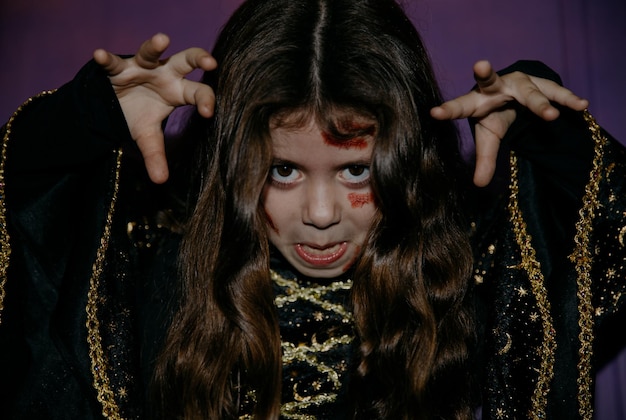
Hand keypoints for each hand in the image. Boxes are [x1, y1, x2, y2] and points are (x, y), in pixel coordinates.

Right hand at [93, 33, 216, 182]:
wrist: (112, 107)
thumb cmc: (138, 116)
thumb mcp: (148, 138)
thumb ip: (156, 157)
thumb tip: (161, 181)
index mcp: (179, 92)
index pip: (198, 92)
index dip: (206, 100)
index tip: (208, 112)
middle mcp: (165, 74)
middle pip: (186, 61)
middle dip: (199, 58)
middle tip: (210, 62)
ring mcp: (142, 67)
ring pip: (151, 52)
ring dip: (155, 46)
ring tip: (162, 39)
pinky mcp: (119, 68)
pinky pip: (113, 63)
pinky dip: (106, 60)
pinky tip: (99, 55)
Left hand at [430, 60, 587, 186]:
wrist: (517, 92)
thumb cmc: (495, 116)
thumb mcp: (489, 137)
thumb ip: (484, 159)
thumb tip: (478, 185)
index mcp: (477, 100)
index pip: (459, 106)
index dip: (448, 110)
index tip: (434, 112)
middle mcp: (496, 85)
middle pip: (490, 81)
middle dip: (486, 74)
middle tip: (480, 65)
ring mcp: (521, 82)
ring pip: (530, 91)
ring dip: (540, 104)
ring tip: (551, 117)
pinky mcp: (542, 83)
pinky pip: (556, 92)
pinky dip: (568, 100)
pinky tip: (582, 106)